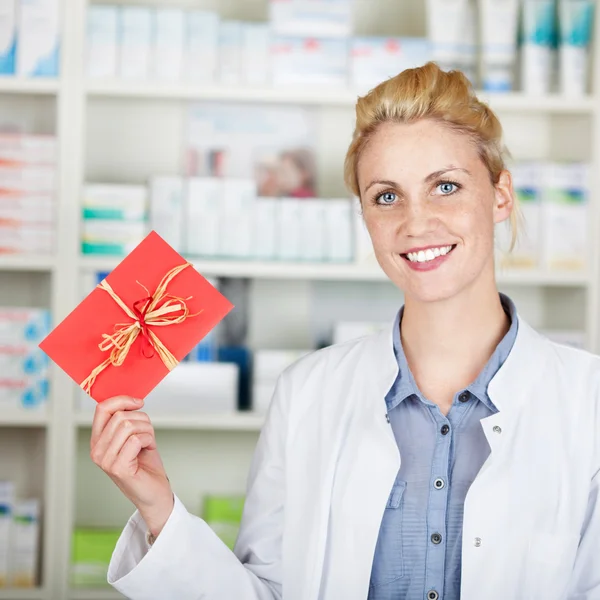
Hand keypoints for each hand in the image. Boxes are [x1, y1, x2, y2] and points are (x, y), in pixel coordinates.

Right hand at [90, 396, 173, 536]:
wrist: (154, 492)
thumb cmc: (146, 464)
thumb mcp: (133, 436)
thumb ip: (126, 420)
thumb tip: (131, 398)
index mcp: (98, 440)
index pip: (102, 408)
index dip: (122, 399)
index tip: (139, 403)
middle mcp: (96, 450)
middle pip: (120, 416)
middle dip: (142, 420)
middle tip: (148, 434)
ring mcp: (105, 460)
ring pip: (129, 425)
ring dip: (147, 430)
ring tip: (148, 443)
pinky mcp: (117, 468)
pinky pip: (136, 439)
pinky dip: (149, 440)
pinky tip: (148, 451)